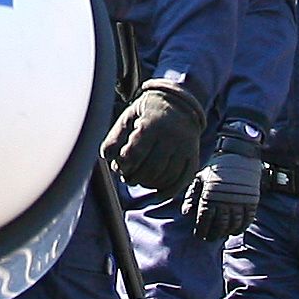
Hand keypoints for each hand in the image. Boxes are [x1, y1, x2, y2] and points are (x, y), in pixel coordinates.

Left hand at [102, 79, 207, 194]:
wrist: (179, 104)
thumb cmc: (148, 112)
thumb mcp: (129, 116)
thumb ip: (115, 136)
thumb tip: (106, 156)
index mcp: (153, 124)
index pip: (136, 153)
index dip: (124, 165)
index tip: (118, 167)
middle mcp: (172, 136)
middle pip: (151, 169)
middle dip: (135, 178)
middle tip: (127, 178)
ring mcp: (185, 147)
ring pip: (166, 177)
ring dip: (149, 185)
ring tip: (139, 180)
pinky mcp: (193, 156)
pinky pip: (183, 180)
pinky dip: (169, 191)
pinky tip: (157, 194)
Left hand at [181, 148, 262, 239]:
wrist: (239, 155)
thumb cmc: (217, 167)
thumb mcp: (200, 177)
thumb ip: (192, 195)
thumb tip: (186, 213)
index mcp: (210, 196)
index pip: (204, 220)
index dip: (201, 231)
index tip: (199, 235)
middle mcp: (225, 201)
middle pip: (218, 227)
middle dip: (212, 235)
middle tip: (209, 238)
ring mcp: (239, 202)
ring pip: (233, 226)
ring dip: (226, 233)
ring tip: (221, 235)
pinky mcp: (251, 201)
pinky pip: (247, 220)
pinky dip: (241, 228)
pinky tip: (235, 230)